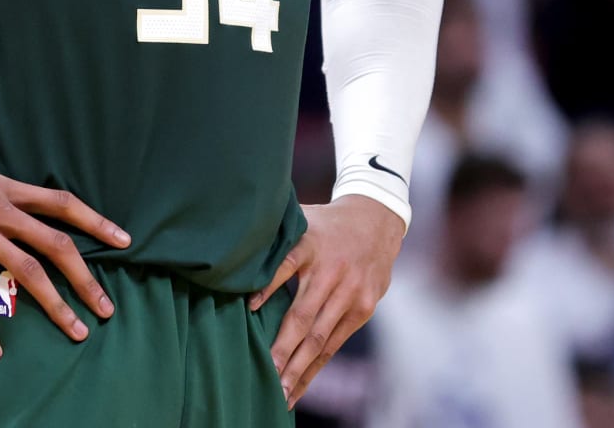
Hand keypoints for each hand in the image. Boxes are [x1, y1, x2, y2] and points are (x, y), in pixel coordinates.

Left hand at [249, 194, 403, 407]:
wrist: (377, 220)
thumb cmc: (327, 225)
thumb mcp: (301, 220)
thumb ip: (275, 240)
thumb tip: (236, 260)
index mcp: (311, 245)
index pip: (286, 265)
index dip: (268, 287)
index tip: (250, 310)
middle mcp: (332, 272)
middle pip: (304, 317)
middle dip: (284, 350)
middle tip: (266, 374)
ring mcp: (350, 293)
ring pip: (321, 338)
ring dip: (299, 367)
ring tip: (281, 393)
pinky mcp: (363, 308)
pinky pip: (335, 343)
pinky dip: (316, 365)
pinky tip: (300, 383)